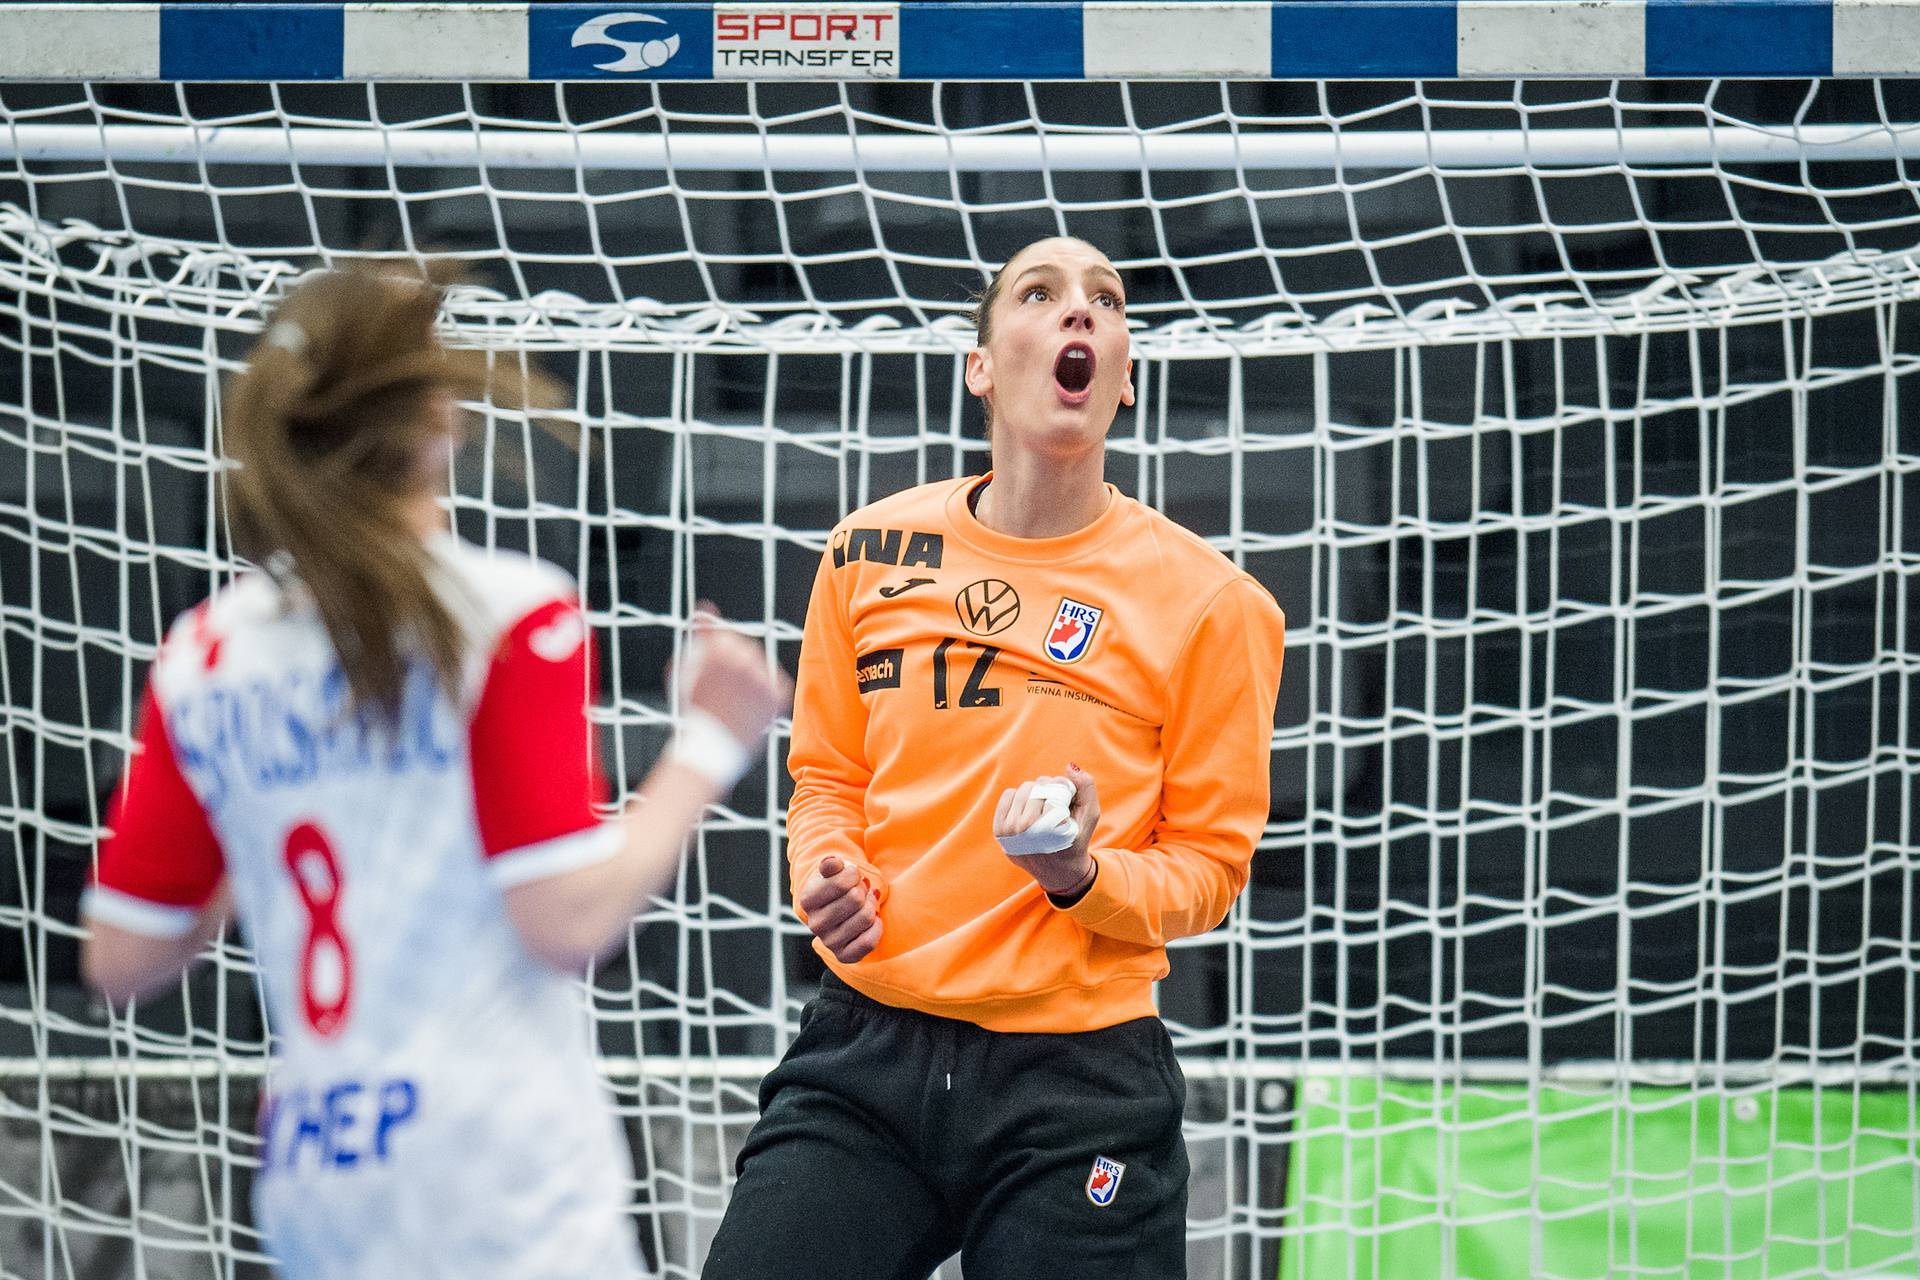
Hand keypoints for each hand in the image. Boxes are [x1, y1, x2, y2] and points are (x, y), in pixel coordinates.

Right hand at [678, 603, 792, 748]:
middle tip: (727, 685)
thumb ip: (699, 634)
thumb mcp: (684, 670)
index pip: (724, 636)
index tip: (717, 665)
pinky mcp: (777, 695)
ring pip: (762, 666)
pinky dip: (769, 692)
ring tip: (738, 697)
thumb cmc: (694, 713)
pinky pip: (778, 684)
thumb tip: (704, 607)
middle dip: (737, 660)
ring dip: (752, 676)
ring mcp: (762, 678)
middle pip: (746, 648)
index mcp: (717, 651)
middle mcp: (742, 660)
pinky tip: (755, 703)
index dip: (720, 648)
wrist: (711, 749)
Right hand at [798, 856, 881, 962]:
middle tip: (861, 890)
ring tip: (866, 903)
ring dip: (871, 906)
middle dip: (864, 890)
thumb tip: (831, 862)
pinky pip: (869, 942)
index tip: (853, 876)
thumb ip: (831, 865)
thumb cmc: (837, 887)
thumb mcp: (832, 872)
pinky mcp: (844, 955)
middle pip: (856, 899)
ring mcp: (829, 941)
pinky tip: (873, 919)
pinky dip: (877, 927)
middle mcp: (815, 923)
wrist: (838, 910)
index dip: (854, 875)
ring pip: (865, 918)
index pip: (842, 883)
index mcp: (808, 900)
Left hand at [994, 764, 1100, 895]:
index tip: (1067, 803)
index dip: (1063, 789)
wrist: (1058, 871)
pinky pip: (1008, 795)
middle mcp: (1027, 830)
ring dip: (1035, 793)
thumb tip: (1069, 766)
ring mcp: (1010, 831)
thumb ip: (1086, 787)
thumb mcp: (1090, 815)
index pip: (1054, 787)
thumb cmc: (1075, 839)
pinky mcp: (999, 831)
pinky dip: (1019, 798)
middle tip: (1055, 806)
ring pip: (1023, 789)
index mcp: (1051, 828)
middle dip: (1049, 790)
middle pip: (1037, 786)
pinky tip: (1028, 812)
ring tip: (1043, 810)